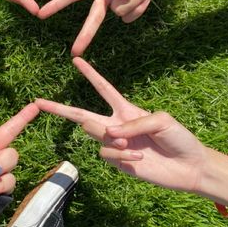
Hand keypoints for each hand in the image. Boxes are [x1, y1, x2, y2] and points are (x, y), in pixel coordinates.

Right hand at [36, 58, 207, 192]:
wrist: (189, 167)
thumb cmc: (178, 138)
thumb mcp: (161, 120)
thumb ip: (132, 123)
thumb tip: (109, 134)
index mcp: (126, 109)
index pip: (103, 89)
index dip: (90, 74)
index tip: (76, 59)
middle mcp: (116, 125)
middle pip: (81, 115)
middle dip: (58, 108)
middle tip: (38, 102)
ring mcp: (115, 145)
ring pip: (95, 134)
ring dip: (111, 138)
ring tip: (130, 145)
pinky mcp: (118, 163)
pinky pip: (108, 154)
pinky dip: (122, 156)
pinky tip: (139, 159)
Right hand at [38, 0, 172, 54]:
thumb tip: (119, 1)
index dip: (56, 4)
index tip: (41, 14)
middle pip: (92, 19)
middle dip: (84, 35)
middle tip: (75, 53)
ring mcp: (119, 4)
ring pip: (122, 12)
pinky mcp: (132, 8)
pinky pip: (134, 14)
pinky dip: (143, 2)